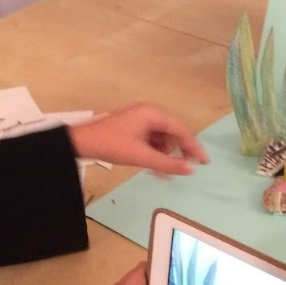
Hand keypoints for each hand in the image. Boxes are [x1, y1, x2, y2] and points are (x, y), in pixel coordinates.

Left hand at [68, 103, 207, 175]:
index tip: (204, 162)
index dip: (194, 147)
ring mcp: (141, 120)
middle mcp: (149, 113)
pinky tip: (152, 166)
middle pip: (173, 134)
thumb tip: (192, 169)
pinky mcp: (134, 128)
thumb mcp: (142, 156)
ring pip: (162, 139)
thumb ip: (169, 163)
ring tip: (160, 171)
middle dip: (176, 152)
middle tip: (181, 169)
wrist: (81, 143)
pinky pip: (152, 140)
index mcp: (153, 114)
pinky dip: (154, 153)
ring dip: (164, 155)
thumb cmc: (112, 145)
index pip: (181, 130)